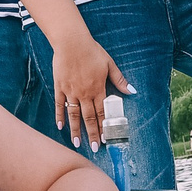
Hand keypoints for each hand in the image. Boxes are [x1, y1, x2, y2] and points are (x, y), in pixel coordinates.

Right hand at [49, 30, 131, 149]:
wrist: (72, 42)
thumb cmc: (92, 51)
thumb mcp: (109, 64)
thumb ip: (119, 80)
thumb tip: (131, 91)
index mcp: (98, 89)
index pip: (102, 113)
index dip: (104, 127)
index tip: (106, 140)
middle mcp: (85, 93)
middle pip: (89, 118)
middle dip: (92, 134)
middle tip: (94, 148)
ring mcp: (71, 91)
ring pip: (74, 115)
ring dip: (76, 130)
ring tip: (77, 143)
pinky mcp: (60, 87)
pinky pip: (60, 104)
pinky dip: (60, 116)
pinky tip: (60, 126)